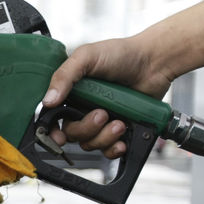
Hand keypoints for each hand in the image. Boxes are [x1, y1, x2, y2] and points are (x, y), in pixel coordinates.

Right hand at [42, 36, 173, 158]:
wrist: (155, 62)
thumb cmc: (122, 54)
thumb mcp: (86, 57)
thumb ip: (64, 76)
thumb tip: (48, 101)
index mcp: (71, 94)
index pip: (53, 118)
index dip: (51, 132)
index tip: (58, 137)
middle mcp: (82, 109)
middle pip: (72, 134)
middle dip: (86, 129)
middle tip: (101, 114)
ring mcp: (101, 121)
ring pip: (89, 143)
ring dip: (104, 137)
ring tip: (119, 122)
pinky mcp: (118, 130)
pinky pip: (108, 150)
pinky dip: (113, 149)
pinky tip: (122, 140)